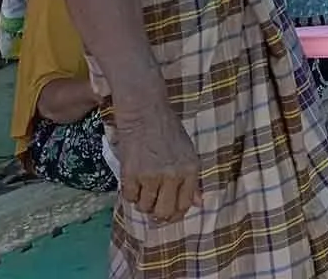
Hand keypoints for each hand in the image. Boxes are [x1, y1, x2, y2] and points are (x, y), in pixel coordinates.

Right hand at [114, 100, 200, 221]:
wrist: (145, 114)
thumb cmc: (168, 131)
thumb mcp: (188, 152)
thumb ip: (192, 179)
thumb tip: (198, 203)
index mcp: (190, 170)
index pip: (184, 205)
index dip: (175, 213)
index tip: (169, 213)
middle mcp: (173, 176)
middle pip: (164, 212)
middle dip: (158, 214)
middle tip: (153, 207)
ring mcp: (151, 176)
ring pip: (145, 207)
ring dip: (142, 202)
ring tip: (143, 188)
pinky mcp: (131, 174)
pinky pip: (129, 197)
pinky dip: (130, 193)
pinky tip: (133, 181)